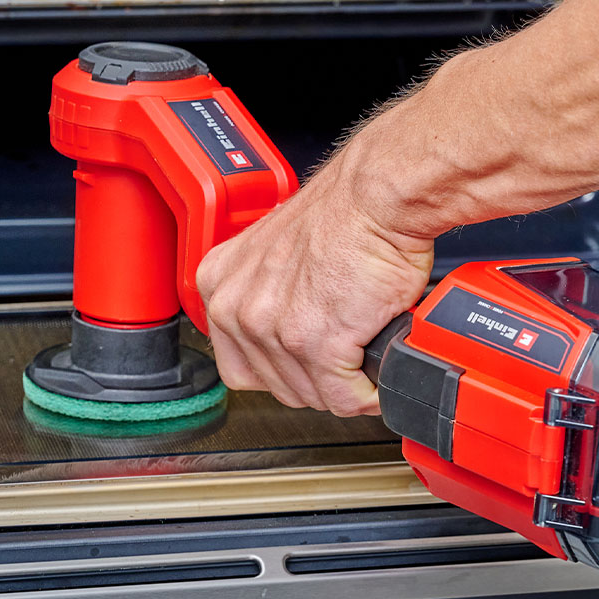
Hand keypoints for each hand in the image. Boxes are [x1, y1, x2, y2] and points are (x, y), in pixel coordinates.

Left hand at [196, 145, 433, 416]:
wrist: (377, 200)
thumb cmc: (343, 216)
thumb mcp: (277, 253)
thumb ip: (267, 296)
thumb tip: (284, 337)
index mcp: (221, 285)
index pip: (239, 365)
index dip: (281, 370)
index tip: (305, 364)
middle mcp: (237, 309)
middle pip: (275, 386)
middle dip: (315, 381)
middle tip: (342, 362)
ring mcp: (275, 330)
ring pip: (310, 396)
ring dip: (343, 389)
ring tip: (362, 362)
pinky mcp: (317, 345)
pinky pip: (344, 398)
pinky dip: (367, 395)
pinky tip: (375, 378)